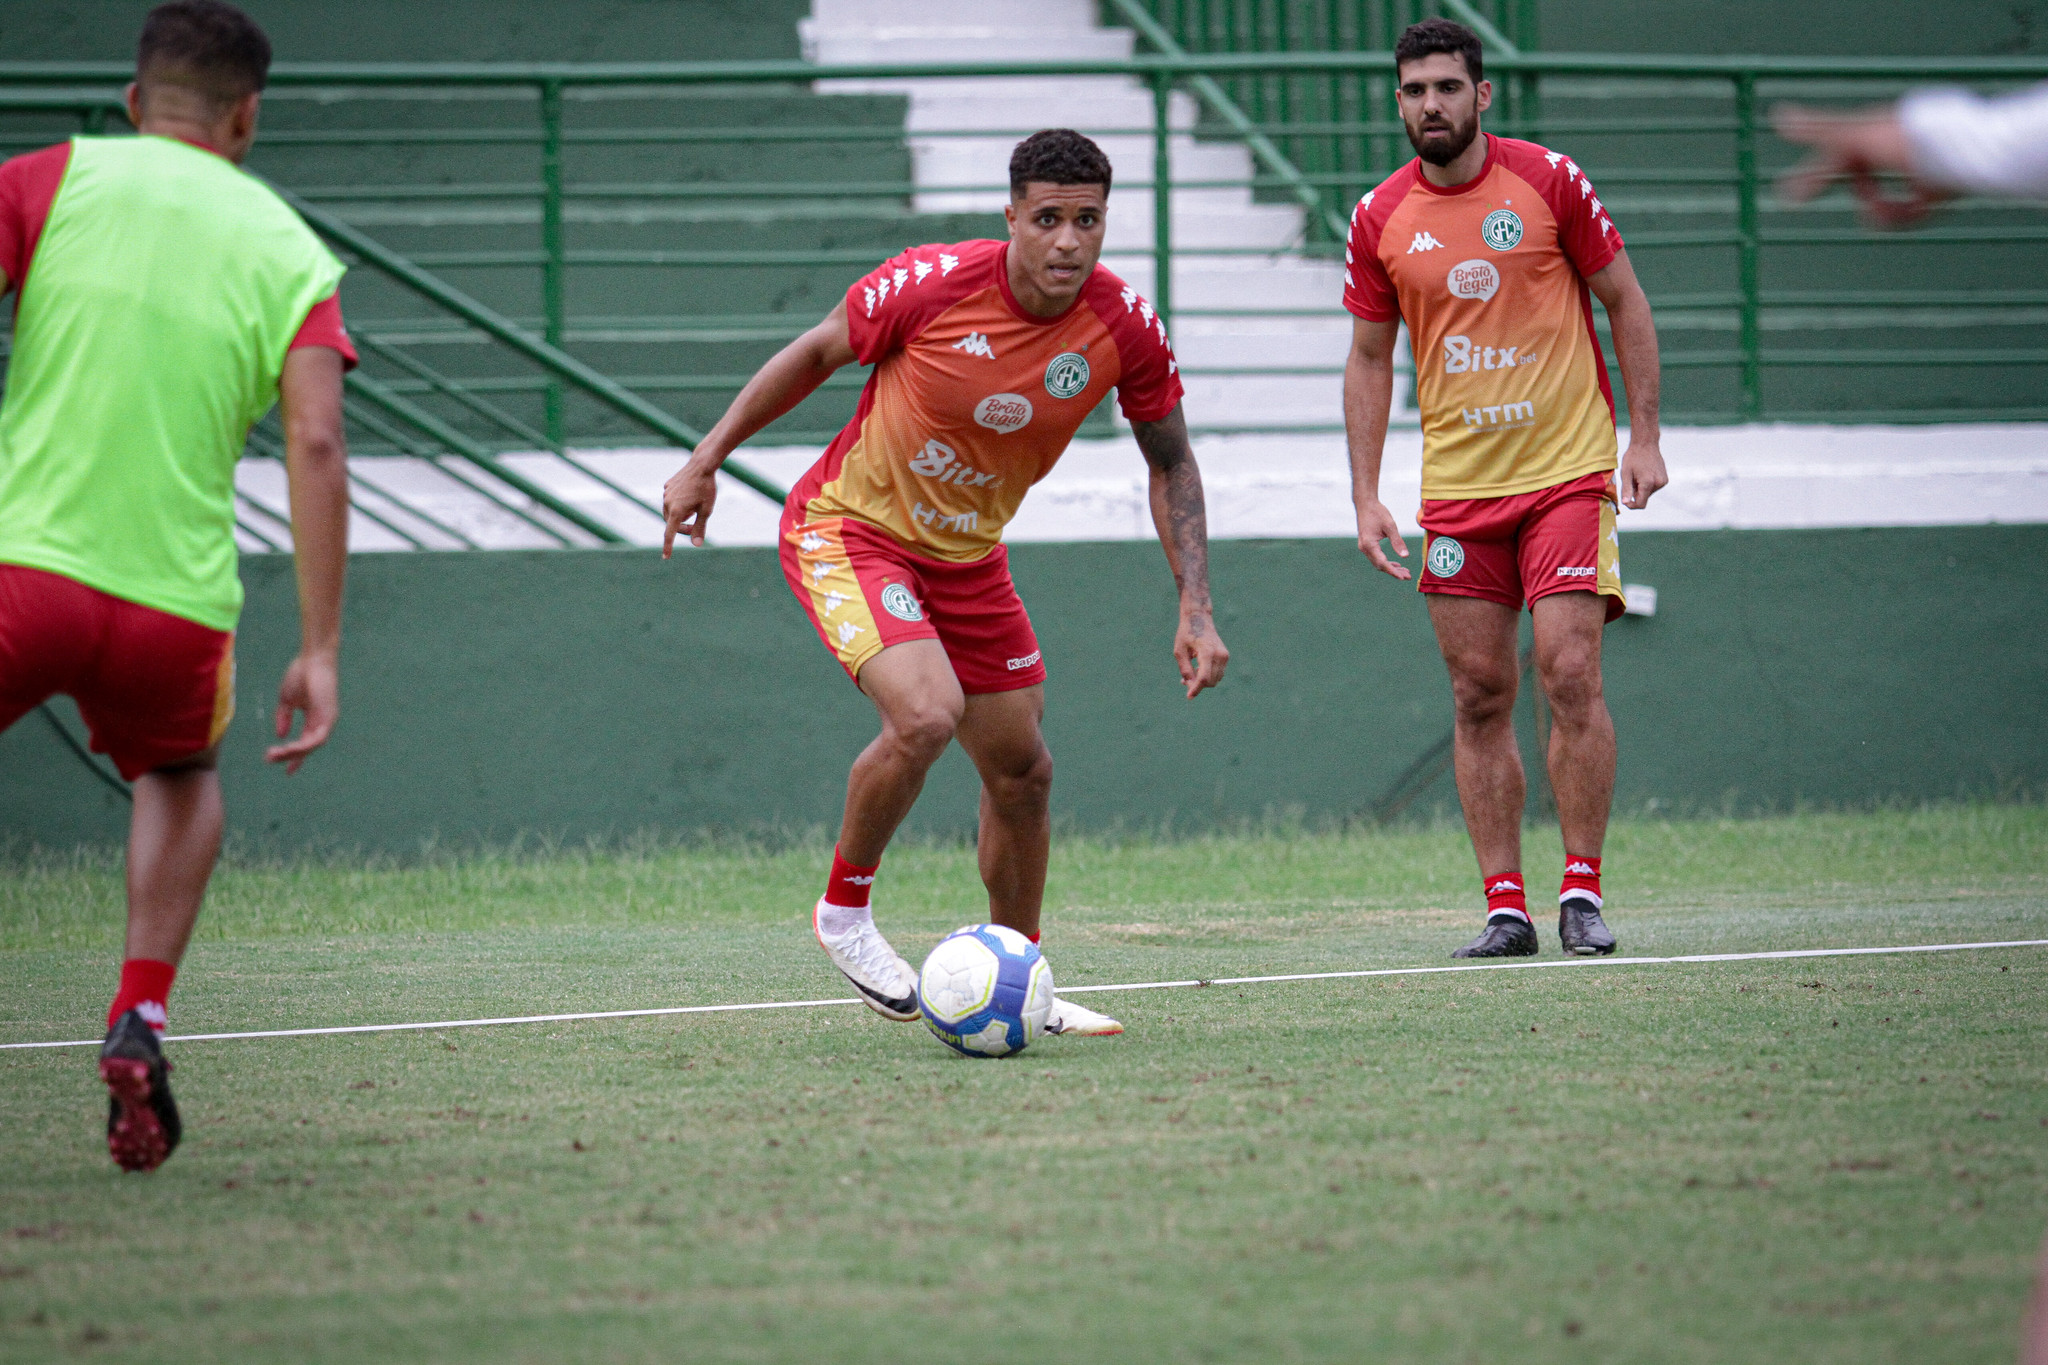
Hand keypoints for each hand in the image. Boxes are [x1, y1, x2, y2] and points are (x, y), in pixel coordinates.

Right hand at [266, 650, 338, 774]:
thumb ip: (284, 718)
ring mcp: (327, 720)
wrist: (312, 659)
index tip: (287, 771)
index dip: (296, 757)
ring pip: (311, 746)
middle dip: (289, 756)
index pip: (306, 742)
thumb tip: (281, 736)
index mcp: (314, 718)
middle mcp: (323, 722)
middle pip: (307, 747)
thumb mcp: (287, 700)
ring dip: (293, 753)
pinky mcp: (328, 716)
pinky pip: (317, 738)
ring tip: (274, 754)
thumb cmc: (301, 674)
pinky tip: (290, 749)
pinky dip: (304, 746)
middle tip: (270, 759)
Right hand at [662, 455, 719, 555]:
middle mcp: (667, 503)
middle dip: (682, 526)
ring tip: (694, 506)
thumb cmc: (707, 488)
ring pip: (670, 511)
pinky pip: (671, 499)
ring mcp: (666, 493)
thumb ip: (700, 528)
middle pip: (671, 522)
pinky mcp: (667, 486)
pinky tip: (690, 495)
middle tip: (695, 525)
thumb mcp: (707, 510)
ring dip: (681, 514)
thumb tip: (696, 544)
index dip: (668, 546)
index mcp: (676, 511)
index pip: (670, 533)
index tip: (666, 557)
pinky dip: (678, 503)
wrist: (702, 465)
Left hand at [1175, 605, 1228, 698]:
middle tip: (1183, 681)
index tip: (1189, 696)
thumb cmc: (1186, 634)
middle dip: (1198, 685)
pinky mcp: (1225, 657)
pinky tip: (1197, 670)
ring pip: (1215, 680)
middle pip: (1210, 681)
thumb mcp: (1179, 652)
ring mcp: (1224, 656)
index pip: (1204, 678)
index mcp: (1207, 652)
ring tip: (1189, 674)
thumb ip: (1185, 669)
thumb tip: (1190, 685)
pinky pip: (1218, 674)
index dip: (1196, 688)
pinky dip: (1208, 676)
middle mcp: (1219, 655)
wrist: (1199, 618)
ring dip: (1203, 682)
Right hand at [1354, 496, 1410, 579]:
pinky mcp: (1366, 545)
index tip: (1403, 577)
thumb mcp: (1390, 526)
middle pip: (1380, 566)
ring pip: (1378, 563)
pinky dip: (1386, 562)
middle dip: (1394, 572)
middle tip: (1408, 576)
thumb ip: (1397, 542)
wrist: (1365, 504)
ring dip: (1391, 568)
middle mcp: (1365, 548)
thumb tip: (1405, 556)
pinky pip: (1376, 557)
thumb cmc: (1377, 513)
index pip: (1382, 563)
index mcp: (1369, 545)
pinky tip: (1396, 564)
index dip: (1393, 571)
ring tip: (1404, 572)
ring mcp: (1364, 547)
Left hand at [1618, 438, 1668, 509]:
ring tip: (1638, 475)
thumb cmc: (1633, 457)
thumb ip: (1626, 490)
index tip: (1626, 500)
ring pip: (1649, 493)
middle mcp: (1658, 483)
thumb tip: (1625, 503)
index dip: (1631, 505)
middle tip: (1631, 480)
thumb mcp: (1626, 474)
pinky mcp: (1665, 479)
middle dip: (1636, 493)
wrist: (1645, 444)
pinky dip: (1647, 485)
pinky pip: (1653, 488)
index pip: (1641, 504)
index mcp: (1648, 483)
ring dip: (1641, 488)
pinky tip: (1644, 474)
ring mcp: (1663, 481)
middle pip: (1644, 498)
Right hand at [1773, 103, 1947, 228]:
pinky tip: (1924, 205)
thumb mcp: (1858, 135)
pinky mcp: (1933, 188)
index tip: (1788, 197)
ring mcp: (1912, 169)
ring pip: (1883, 203)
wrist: (1966, 153)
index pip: (1830, 159)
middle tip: (1870, 214)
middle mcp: (1890, 151)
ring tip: (1907, 207)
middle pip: (1859, 185)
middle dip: (1865, 198)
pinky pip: (1909, 212)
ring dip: (1888, 210)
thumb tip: (1778, 115)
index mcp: (1870, 135)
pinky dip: (1911, 213)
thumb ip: (1818, 129)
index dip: (1810, 178)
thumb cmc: (1909, 140)